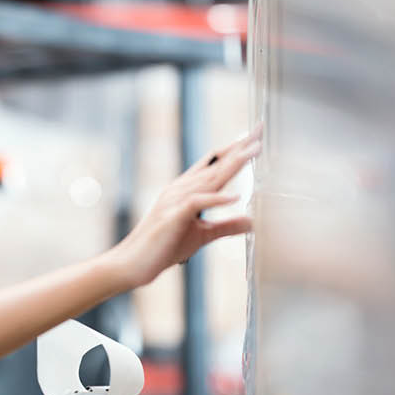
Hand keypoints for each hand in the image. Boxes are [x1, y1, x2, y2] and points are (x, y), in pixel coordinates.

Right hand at [108, 125, 260, 288]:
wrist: (133, 263)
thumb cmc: (164, 247)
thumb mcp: (203, 235)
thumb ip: (226, 226)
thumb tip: (252, 222)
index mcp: (187, 189)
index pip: (214, 163)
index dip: (235, 149)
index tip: (255, 138)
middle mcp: (181, 188)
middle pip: (216, 164)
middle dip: (239, 147)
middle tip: (260, 130)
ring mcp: (175, 201)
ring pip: (209, 178)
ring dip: (233, 164)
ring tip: (254, 152)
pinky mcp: (173, 217)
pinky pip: (197, 203)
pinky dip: (216, 200)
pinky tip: (235, 198)